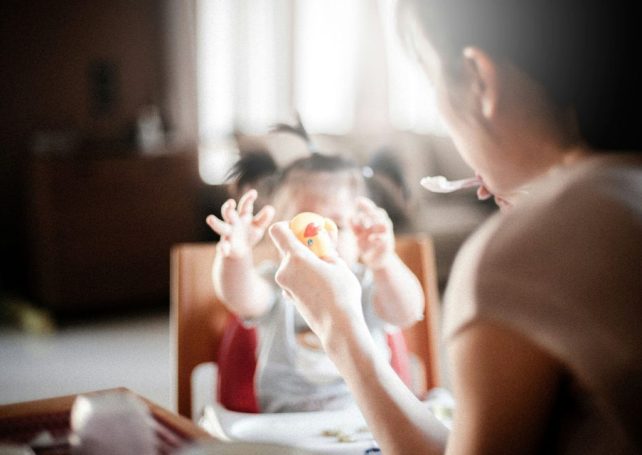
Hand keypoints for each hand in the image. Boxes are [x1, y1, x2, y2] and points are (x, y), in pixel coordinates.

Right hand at [206, 189, 274, 257]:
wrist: (240, 252)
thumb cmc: (249, 235)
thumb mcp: (258, 227)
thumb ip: (263, 218)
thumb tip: (271, 208)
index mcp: (242, 216)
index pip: (244, 206)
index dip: (248, 199)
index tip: (254, 193)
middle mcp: (233, 223)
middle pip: (228, 213)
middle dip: (228, 208)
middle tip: (230, 202)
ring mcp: (228, 234)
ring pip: (220, 227)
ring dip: (216, 223)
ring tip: (210, 218)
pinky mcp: (226, 247)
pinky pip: (223, 247)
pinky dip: (223, 248)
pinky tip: (224, 250)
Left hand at [269, 221, 363, 343]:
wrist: (338, 327)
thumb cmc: (342, 293)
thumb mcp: (339, 264)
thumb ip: (326, 249)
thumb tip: (323, 240)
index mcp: (296, 257)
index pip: (278, 230)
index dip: (288, 226)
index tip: (304, 230)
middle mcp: (284, 270)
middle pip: (286, 248)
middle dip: (302, 246)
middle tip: (322, 250)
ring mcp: (284, 285)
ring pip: (291, 264)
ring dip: (304, 262)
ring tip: (326, 271)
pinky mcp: (288, 297)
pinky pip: (293, 278)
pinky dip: (303, 276)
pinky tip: (321, 286)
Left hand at [351, 197, 394, 269]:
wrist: (377, 261)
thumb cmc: (368, 246)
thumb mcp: (359, 235)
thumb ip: (354, 226)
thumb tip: (348, 215)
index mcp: (374, 223)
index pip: (372, 210)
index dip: (366, 204)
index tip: (357, 201)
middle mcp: (381, 227)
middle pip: (380, 214)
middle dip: (371, 212)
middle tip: (361, 215)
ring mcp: (386, 235)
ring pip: (386, 224)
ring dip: (376, 222)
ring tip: (366, 225)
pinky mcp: (387, 245)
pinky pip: (384, 239)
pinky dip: (377, 237)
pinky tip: (370, 238)